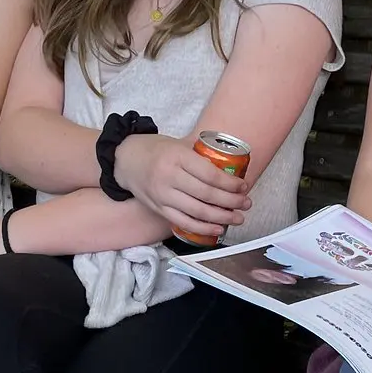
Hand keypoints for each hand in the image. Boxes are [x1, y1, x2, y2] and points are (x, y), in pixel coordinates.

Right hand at [112, 134, 250, 239]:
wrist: (125, 160)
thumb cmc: (157, 150)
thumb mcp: (179, 144)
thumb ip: (200, 155)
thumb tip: (231, 165)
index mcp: (177, 157)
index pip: (209, 174)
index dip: (230, 183)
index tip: (244, 186)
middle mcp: (169, 177)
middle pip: (206, 194)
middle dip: (230, 201)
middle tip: (246, 203)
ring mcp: (162, 195)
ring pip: (196, 211)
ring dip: (221, 217)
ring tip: (238, 218)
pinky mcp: (158, 208)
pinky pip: (183, 222)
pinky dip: (202, 228)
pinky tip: (218, 228)